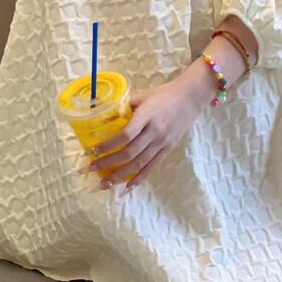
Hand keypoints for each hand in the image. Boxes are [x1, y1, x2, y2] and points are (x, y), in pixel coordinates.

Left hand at [87, 73, 204, 190]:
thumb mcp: (143, 95)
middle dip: (109, 163)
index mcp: (147, 116)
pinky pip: (152, 167)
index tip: (93, 151)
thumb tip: (106, 116)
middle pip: (130, 153)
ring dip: (120, 175)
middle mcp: (155, 132)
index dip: (108, 145)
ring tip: (105, 183)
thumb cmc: (164, 94)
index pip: (125, 135)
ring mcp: (163, 142)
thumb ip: (126, 106)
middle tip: (92, 169)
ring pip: (139, 164)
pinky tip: (127, 187)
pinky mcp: (168, 149)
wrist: (190, 98)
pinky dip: (139, 178)